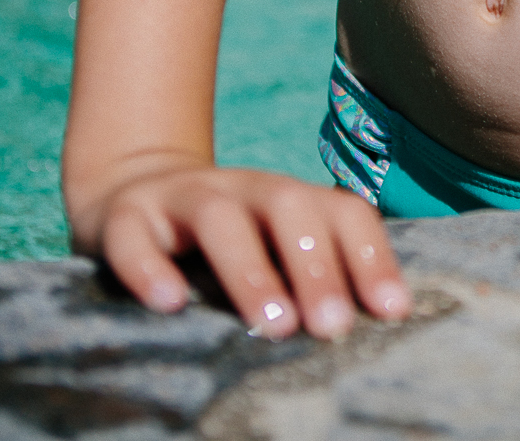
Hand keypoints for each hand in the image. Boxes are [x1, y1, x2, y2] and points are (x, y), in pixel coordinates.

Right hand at [73, 163, 409, 338]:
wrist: (127, 194)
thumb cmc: (221, 244)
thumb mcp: (270, 249)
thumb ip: (312, 278)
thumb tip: (370, 329)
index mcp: (289, 199)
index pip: (342, 213)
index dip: (371, 256)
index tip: (393, 310)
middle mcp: (243, 189)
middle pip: (289, 207)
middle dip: (317, 266)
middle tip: (334, 327)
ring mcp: (182, 197)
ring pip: (220, 217)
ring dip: (250, 270)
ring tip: (273, 323)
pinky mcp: (126, 217)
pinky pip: (135, 237)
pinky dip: (151, 268)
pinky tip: (170, 304)